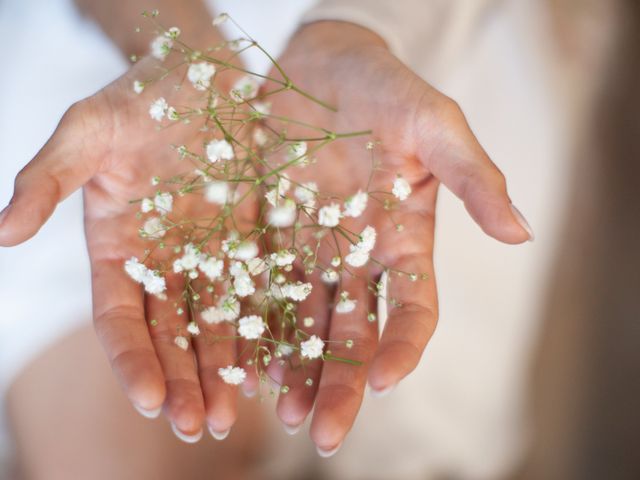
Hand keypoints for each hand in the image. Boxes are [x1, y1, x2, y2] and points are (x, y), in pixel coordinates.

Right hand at [0, 54, 250, 439]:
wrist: (200, 75)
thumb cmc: (135, 98)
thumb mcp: (84, 132)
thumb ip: (47, 180)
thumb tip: (2, 233)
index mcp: (117, 248)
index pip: (121, 318)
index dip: (133, 361)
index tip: (149, 401)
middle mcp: (164, 262)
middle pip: (171, 335)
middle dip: (183, 382)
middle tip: (201, 428)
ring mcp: (211, 253)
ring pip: (217, 322)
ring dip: (224, 370)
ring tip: (236, 414)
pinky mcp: (252, 239)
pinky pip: (260, 290)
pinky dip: (267, 327)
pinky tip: (275, 364)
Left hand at [264, 21, 532, 453]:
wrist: (318, 63)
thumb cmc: (384, 86)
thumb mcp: (433, 122)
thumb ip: (472, 175)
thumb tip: (521, 234)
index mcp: (403, 237)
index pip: (412, 308)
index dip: (402, 346)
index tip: (385, 381)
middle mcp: (357, 256)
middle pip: (354, 332)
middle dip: (342, 384)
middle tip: (322, 433)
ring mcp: (310, 250)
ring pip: (306, 323)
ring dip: (296, 370)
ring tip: (282, 413)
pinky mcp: (267, 236)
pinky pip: (260, 290)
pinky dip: (254, 328)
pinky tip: (243, 363)